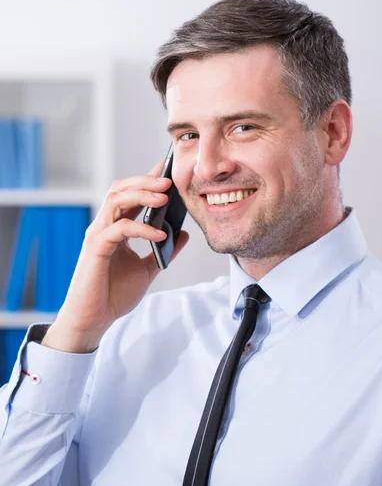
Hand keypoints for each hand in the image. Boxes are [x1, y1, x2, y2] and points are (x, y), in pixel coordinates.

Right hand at [41, 162, 188, 352]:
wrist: (94, 319)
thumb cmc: (114, 295)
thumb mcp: (147, 269)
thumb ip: (163, 250)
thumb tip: (183, 233)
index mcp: (115, 227)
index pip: (129, 194)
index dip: (146, 178)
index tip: (167, 167)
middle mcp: (104, 226)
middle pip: (121, 189)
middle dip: (145, 180)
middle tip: (169, 179)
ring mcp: (98, 235)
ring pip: (117, 200)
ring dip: (142, 195)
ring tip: (165, 196)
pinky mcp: (96, 248)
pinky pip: (120, 229)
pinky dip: (141, 228)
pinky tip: (160, 233)